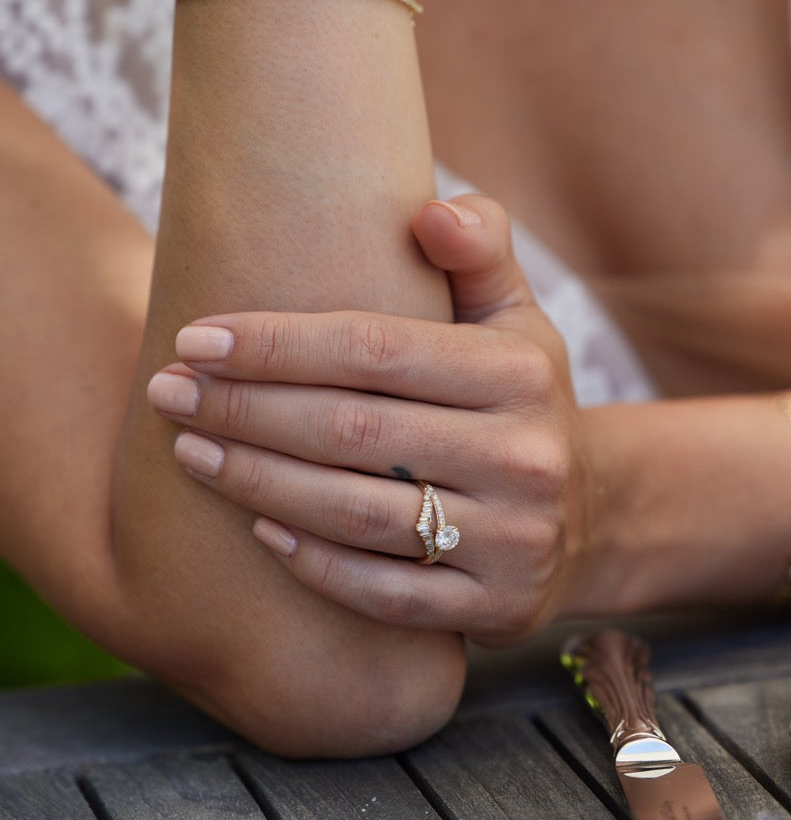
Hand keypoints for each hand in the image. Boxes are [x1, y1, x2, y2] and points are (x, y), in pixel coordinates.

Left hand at [146, 196, 588, 645]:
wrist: (592, 517)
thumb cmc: (520, 403)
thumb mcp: (518, 320)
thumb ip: (480, 251)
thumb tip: (431, 213)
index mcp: (521, 372)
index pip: (376, 349)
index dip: (276, 344)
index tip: (194, 339)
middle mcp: (524, 458)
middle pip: (352, 430)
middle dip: (244, 410)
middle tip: (168, 394)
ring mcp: (512, 541)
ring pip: (356, 513)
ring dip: (257, 483)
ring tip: (190, 453)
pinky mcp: (496, 606)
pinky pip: (384, 592)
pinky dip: (312, 564)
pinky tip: (257, 530)